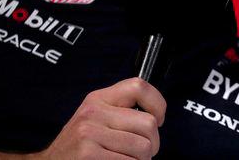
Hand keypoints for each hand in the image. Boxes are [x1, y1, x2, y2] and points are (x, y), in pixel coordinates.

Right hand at [31, 77, 166, 159]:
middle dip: (152, 144)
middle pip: (148, 123)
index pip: (138, 86)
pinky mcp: (89, 155)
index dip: (158, 104)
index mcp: (98, 99)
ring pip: (143, 148)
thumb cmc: (79, 146)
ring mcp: (90, 134)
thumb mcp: (95, 119)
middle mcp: (93, 112)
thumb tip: (156, 116)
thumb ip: (120, 111)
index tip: (159, 119)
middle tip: (141, 153)